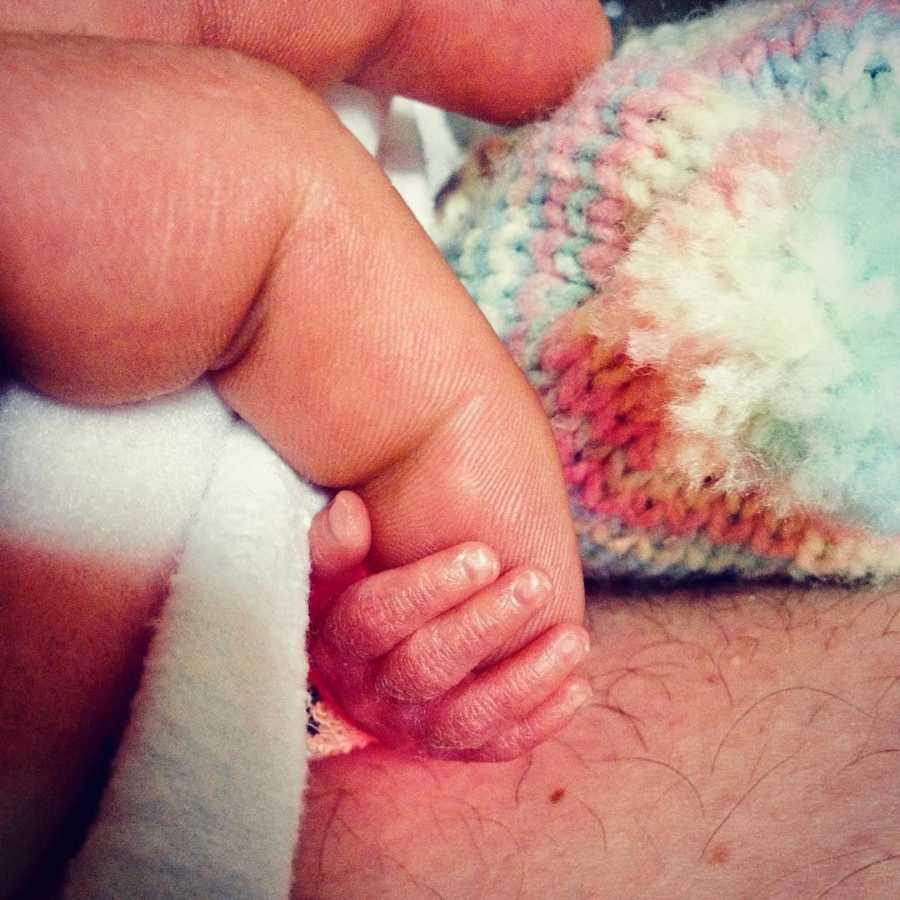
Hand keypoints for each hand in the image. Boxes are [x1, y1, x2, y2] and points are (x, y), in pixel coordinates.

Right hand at [308, 493, 591, 761]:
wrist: (373, 663)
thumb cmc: (361, 595)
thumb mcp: (335, 571)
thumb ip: (336, 542)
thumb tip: (350, 510)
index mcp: (341, 644)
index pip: (376, 621)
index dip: (428, 589)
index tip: (483, 554)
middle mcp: (372, 695)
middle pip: (426, 668)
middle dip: (485, 626)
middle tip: (536, 583)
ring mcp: (413, 730)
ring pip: (468, 717)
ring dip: (526, 679)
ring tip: (575, 638)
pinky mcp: (452, 750)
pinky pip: (497, 747)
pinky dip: (541, 721)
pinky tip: (579, 686)